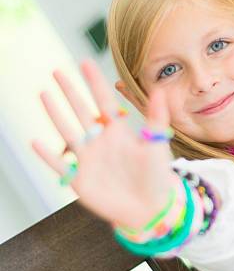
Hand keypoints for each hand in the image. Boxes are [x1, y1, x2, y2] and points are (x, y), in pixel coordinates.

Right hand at [31, 59, 176, 228]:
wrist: (152, 208)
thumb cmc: (157, 176)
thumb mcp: (157, 144)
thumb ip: (156, 118)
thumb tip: (160, 90)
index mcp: (119, 133)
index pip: (103, 101)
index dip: (94, 82)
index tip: (85, 62)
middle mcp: (101, 142)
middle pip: (81, 111)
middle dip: (69, 91)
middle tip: (57, 71)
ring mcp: (89, 160)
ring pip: (68, 132)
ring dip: (55, 114)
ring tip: (44, 94)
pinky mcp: (81, 180)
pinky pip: (60, 166)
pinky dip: (47, 155)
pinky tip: (35, 142)